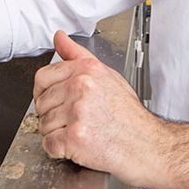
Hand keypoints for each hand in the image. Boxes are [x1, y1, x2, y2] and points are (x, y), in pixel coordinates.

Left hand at [34, 31, 165, 186]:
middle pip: (41, 103)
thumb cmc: (129, 115)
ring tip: (78, 132)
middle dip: (52, 115)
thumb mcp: (107, 75)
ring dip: (56, 133)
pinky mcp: (75, 137)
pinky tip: (75, 146)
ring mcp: (77, 112)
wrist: (147, 144)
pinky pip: (49, 144)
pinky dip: (58, 150)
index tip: (52, 101)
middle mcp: (81, 87)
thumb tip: (59, 37)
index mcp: (86, 70)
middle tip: (72, 121)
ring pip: (44, 125)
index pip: (43, 77)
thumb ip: (78, 56)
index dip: (43, 93)